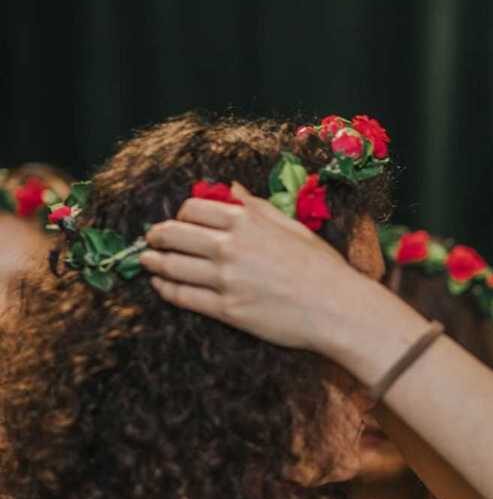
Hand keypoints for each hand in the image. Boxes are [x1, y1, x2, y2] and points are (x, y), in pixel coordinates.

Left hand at [141, 183, 366, 352]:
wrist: (338, 309)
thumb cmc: (322, 267)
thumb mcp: (292, 227)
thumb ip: (257, 207)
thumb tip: (230, 188)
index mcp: (247, 222)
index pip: (193, 209)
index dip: (181, 214)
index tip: (179, 221)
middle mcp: (231, 248)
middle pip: (174, 234)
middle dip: (157, 236)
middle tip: (152, 239)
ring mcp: (226, 280)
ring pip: (171, 266)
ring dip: (154, 262)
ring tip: (148, 261)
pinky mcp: (226, 310)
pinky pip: (182, 297)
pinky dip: (166, 289)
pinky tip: (162, 286)